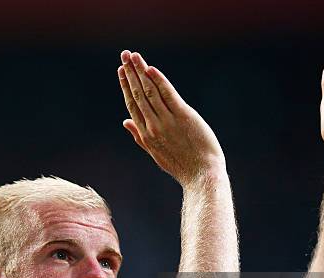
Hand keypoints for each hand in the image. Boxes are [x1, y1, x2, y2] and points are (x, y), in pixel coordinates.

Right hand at [118, 50, 224, 186]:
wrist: (201, 176)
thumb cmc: (182, 166)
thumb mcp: (156, 154)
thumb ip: (139, 136)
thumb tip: (125, 122)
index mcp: (146, 135)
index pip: (132, 105)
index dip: (126, 86)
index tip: (121, 70)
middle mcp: (153, 126)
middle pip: (138, 94)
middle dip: (130, 73)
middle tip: (124, 55)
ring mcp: (167, 121)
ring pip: (150, 92)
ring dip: (141, 71)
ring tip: (134, 56)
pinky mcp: (183, 117)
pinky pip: (168, 95)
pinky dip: (159, 81)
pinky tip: (151, 69)